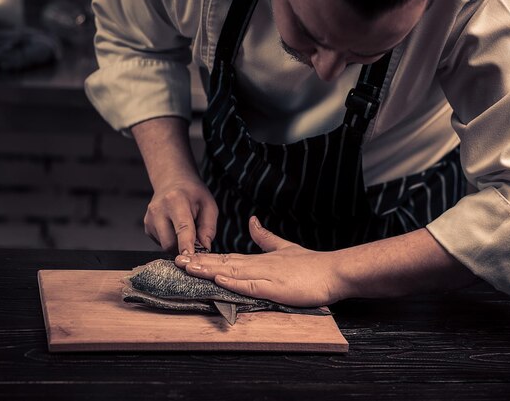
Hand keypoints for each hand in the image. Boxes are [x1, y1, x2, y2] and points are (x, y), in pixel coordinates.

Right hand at [145, 178, 217, 253]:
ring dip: (177, 244)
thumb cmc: (192, 193)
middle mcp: (159, 209)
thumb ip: (208, 228)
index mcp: (176, 201)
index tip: (189, 257)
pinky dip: (170, 240)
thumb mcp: (208, 205)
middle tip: (195, 242)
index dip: (186, 245)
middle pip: (169, 242)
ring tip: (184, 230)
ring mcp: (150, 218)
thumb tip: (204, 248)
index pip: (182, 227)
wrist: (172, 181)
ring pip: (164, 245)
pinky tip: (174, 228)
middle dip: (183, 248)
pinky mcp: (147, 226)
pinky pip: (160, 243)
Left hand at [174, 216, 345, 306]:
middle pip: (223, 263)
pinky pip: (251, 286)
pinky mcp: (275, 287)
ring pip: (231, 272)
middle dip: (199, 262)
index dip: (205, 257)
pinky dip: (234, 283)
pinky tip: (219, 279)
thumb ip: (265, 237)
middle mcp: (257, 265)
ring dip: (209, 270)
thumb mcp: (283, 247)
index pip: (226, 257)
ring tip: (189, 268)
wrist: (333, 271)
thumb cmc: (310, 264)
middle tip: (176, 260)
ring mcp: (265, 276)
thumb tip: (252, 221)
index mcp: (258, 259)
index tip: (186, 256)